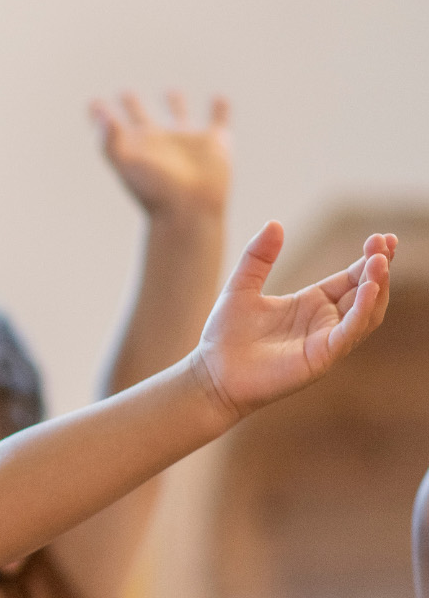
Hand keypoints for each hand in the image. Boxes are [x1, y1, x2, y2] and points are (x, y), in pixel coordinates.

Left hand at [92, 92, 230, 224]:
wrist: (190, 211)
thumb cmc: (154, 190)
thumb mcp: (126, 163)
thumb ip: (109, 139)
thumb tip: (100, 113)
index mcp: (134, 146)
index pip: (113, 126)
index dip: (101, 115)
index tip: (93, 103)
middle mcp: (158, 142)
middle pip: (142, 118)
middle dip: (133, 105)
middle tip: (124, 92)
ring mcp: (187, 141)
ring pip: (180, 116)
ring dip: (176, 104)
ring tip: (171, 91)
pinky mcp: (215, 143)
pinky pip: (218, 120)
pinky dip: (220, 109)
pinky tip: (219, 99)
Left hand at [192, 223, 393, 419]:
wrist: (212, 374)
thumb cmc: (226, 335)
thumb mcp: (241, 286)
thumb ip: (258, 257)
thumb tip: (274, 223)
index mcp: (312, 303)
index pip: (352, 278)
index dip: (369, 259)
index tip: (383, 238)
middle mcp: (325, 321)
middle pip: (366, 292)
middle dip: (379, 267)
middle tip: (386, 243)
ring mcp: (326, 340)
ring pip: (367, 313)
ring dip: (377, 287)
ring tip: (380, 261)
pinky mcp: (322, 357)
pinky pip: (350, 332)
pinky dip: (362, 311)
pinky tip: (368, 289)